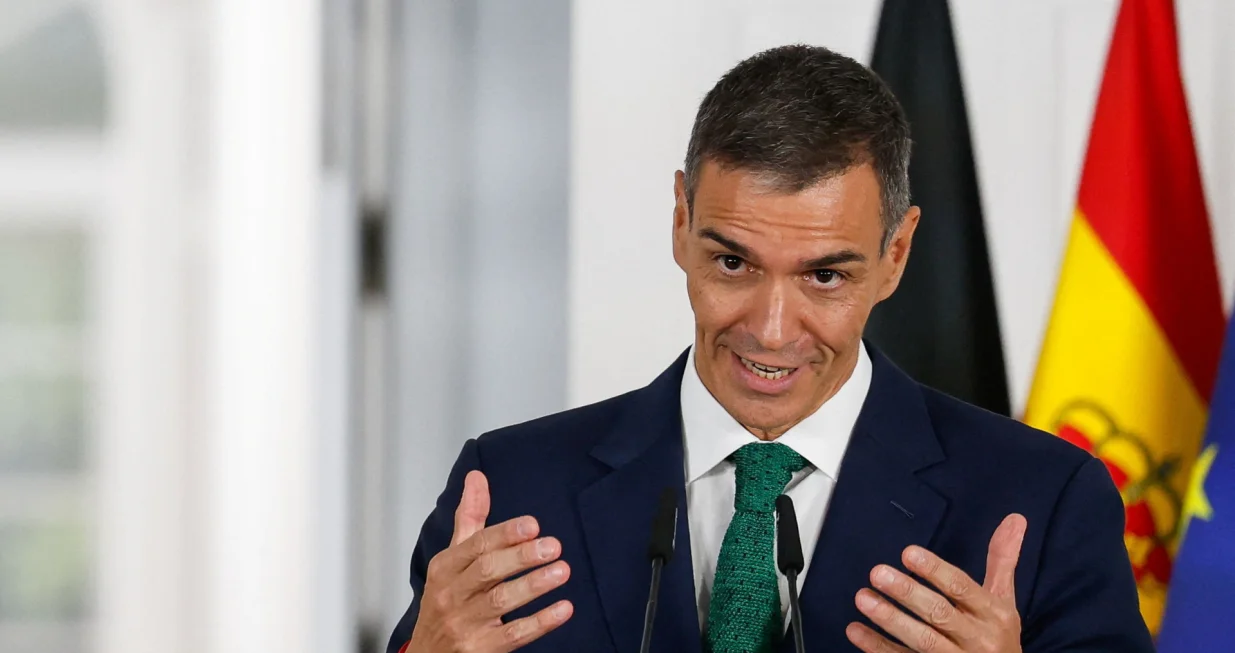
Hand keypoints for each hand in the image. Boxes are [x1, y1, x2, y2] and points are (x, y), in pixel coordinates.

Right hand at [407, 471, 573, 652]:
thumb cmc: (446, 602)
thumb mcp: (451, 560)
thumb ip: (470, 519)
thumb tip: (477, 477)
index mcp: (445, 567)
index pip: (476, 545)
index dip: (505, 534)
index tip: (532, 525)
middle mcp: (451, 595)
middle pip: (487, 571)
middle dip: (521, 557)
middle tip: (553, 546)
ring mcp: (464, 624)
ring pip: (500, 601)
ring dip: (533, 585)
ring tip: (562, 571)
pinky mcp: (480, 650)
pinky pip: (513, 635)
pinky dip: (540, 622)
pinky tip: (562, 609)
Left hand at [846, 514, 1027, 652]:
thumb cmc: (999, 637)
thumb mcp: (1004, 600)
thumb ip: (1002, 560)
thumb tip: (1015, 519)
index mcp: (993, 614)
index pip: (962, 588)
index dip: (935, 570)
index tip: (908, 553)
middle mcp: (977, 639)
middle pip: (939, 614)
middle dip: (908, 593)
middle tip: (877, 573)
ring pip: (922, 641)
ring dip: (890, 620)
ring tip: (863, 598)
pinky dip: (878, 648)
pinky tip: (857, 631)